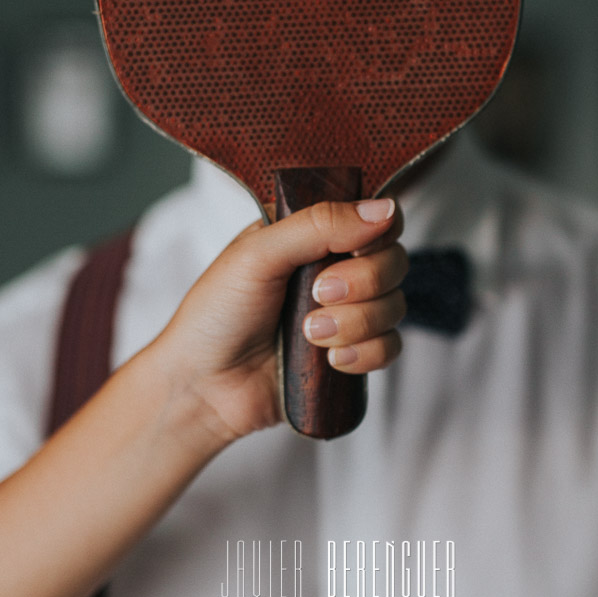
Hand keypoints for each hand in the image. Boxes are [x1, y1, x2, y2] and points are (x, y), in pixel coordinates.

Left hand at [148, 198, 406, 442]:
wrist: (203, 386)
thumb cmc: (215, 314)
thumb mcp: (259, 254)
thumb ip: (319, 225)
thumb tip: (382, 209)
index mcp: (310, 234)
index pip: (373, 218)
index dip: (375, 234)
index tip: (352, 249)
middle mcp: (332, 268)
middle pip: (393, 261)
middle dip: (364, 282)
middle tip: (319, 293)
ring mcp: (344, 313)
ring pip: (395, 306)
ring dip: (357, 322)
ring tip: (310, 334)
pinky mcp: (350, 354)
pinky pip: (389, 348)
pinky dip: (365, 354)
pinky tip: (329, 360)